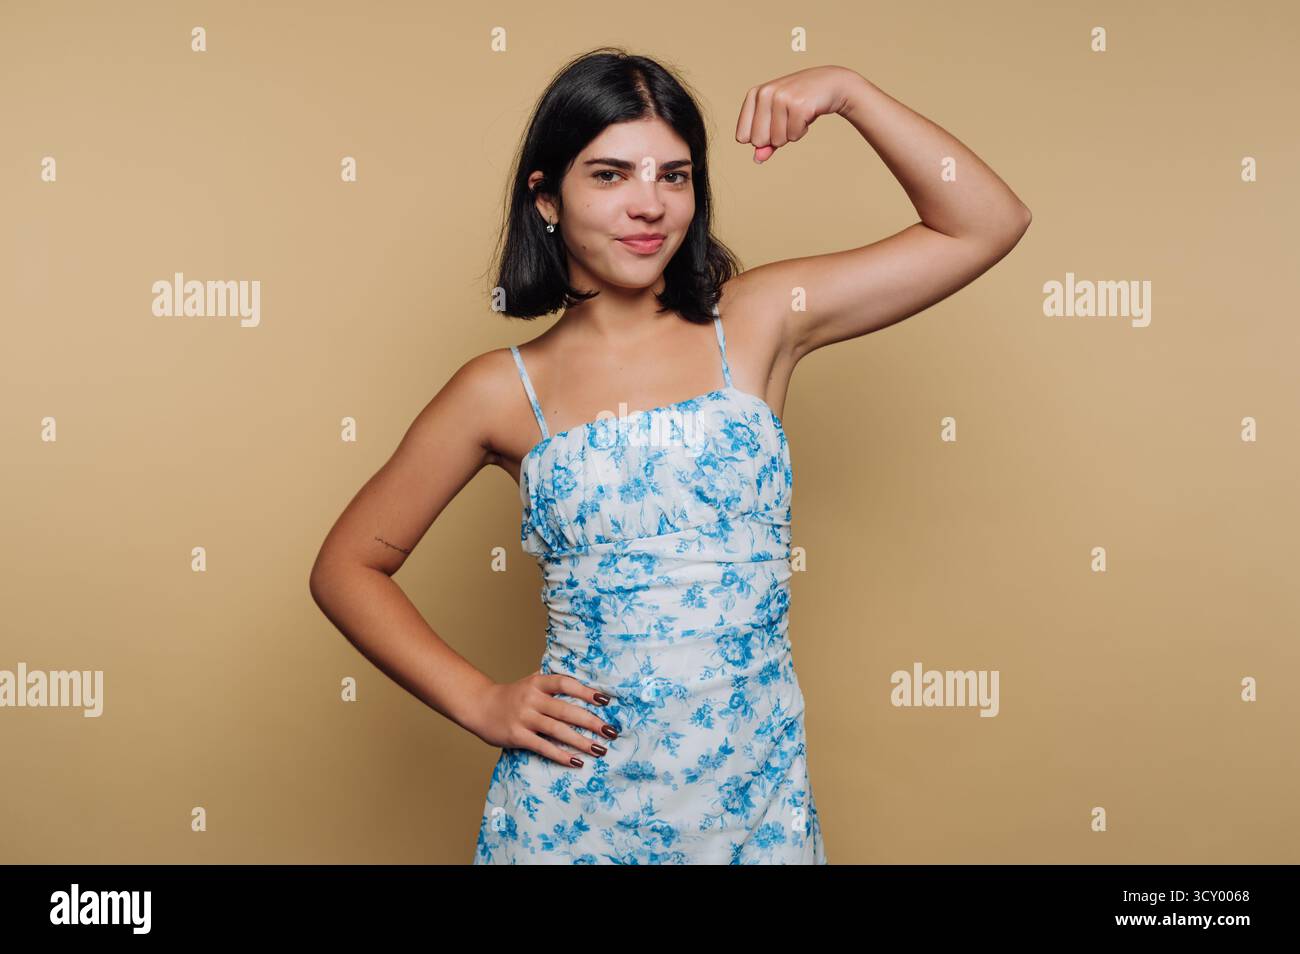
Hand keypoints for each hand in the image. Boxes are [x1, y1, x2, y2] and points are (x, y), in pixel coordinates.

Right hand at [470, 673, 618, 768]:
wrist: (480, 706)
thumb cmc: (512, 695)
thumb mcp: (530, 682)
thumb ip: (552, 683)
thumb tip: (586, 686)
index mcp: (537, 682)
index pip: (565, 683)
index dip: (586, 691)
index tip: (605, 701)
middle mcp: (531, 698)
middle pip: (566, 710)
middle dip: (591, 722)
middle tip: (611, 732)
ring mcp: (524, 717)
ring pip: (557, 730)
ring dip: (581, 741)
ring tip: (600, 749)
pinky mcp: (517, 736)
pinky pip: (543, 747)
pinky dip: (561, 755)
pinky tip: (576, 761)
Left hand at [735, 65, 859, 162]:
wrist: (830, 84)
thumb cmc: (799, 102)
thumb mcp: (777, 119)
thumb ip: (764, 140)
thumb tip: (757, 159)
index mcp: (754, 94)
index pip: (743, 136)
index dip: (760, 137)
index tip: (772, 123)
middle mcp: (765, 93)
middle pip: (758, 141)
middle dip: (775, 137)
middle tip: (788, 119)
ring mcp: (782, 98)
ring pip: (777, 140)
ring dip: (790, 133)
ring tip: (798, 114)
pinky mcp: (799, 105)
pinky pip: (793, 136)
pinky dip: (802, 131)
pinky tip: (807, 114)